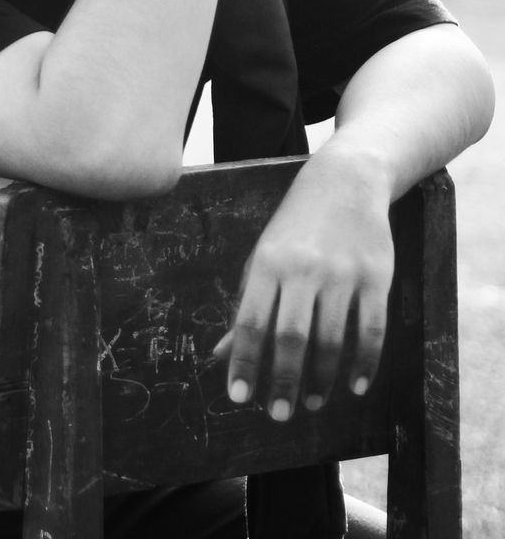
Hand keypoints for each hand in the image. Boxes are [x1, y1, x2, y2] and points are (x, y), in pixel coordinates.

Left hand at [213, 149, 394, 420]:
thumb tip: (220, 356)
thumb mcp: (263, 259)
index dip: (243, 361)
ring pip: (331, 339)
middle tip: (278, 414)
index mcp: (268, 263)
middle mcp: (303, 269)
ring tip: (311, 403)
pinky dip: (363, 364)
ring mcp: (342, 273)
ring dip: (321, 379)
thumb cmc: (295, 228)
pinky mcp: (376, 277)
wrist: (345, 181)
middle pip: (291, 336)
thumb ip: (247, 307)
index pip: (250, 321)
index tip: (238, 397)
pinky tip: (353, 386)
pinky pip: (371, 330)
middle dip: (283, 380)